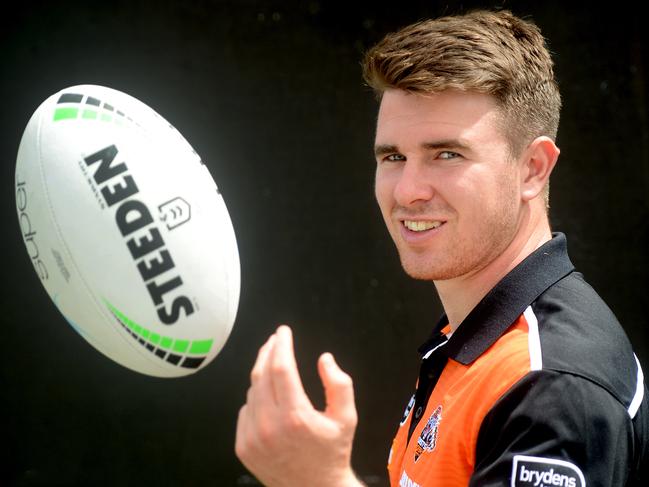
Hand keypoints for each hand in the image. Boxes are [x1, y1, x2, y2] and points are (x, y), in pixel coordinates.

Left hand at [235, 325, 361, 486]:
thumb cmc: (332, 453)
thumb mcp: (347, 417)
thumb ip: (340, 384)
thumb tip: (324, 359)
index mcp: (296, 417)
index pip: (281, 368)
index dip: (281, 345)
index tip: (284, 331)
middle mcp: (270, 427)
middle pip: (261, 374)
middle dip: (269, 351)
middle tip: (276, 339)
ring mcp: (253, 438)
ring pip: (252, 391)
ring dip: (263, 374)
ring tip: (276, 368)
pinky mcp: (243, 446)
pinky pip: (246, 410)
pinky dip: (256, 398)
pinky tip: (269, 398)